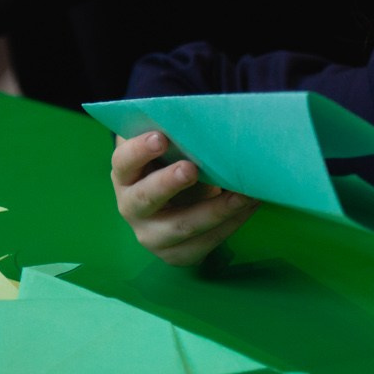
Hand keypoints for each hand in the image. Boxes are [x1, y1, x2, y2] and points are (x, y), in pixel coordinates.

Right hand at [111, 130, 258, 266]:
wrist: (179, 204)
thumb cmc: (175, 164)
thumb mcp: (171, 151)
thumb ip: (178, 137)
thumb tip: (211, 119)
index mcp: (125, 174)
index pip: (124, 162)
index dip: (139, 151)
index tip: (161, 137)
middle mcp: (131, 207)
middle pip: (145, 198)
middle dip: (169, 183)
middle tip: (193, 168)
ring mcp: (151, 236)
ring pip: (181, 226)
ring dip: (215, 210)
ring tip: (243, 194)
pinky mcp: (175, 255)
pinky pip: (204, 243)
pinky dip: (231, 224)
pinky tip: (250, 206)